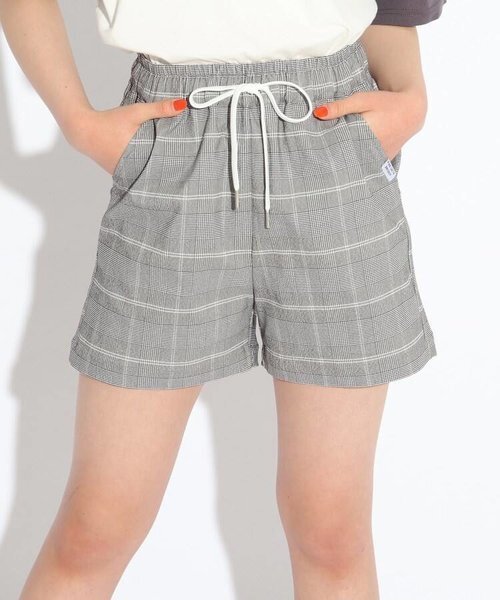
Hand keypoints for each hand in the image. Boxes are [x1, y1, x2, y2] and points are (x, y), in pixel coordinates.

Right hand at [63, 97, 187, 174]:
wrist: (84, 131)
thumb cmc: (110, 121)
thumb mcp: (136, 112)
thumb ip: (159, 109)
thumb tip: (183, 105)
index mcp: (140, 158)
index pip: (164, 167)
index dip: (176, 167)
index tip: (189, 166)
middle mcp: (133, 170)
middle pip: (156, 172)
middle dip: (168, 170)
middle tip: (186, 168)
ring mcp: (125, 174)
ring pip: (146, 174)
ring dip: (156, 171)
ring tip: (174, 170)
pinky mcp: (120, 173)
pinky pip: (136, 173)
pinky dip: (144, 169)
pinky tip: (154, 167)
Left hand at [313, 89, 426, 161]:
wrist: (411, 111)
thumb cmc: (386, 103)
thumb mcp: (362, 100)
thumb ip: (340, 107)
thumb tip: (317, 113)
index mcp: (365, 135)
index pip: (339, 146)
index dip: (326, 148)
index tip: (315, 149)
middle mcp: (372, 151)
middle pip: (346, 157)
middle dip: (334, 156)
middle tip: (319, 157)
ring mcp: (379, 159)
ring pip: (356, 163)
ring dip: (346, 160)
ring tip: (331, 161)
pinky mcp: (383, 162)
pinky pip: (367, 164)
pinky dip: (358, 162)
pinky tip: (349, 160)